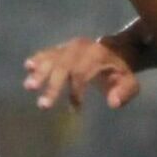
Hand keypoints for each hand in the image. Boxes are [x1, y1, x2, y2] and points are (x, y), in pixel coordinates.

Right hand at [24, 36, 139, 111]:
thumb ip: (125, 92)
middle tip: (43, 105)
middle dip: (53, 86)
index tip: (75, 109)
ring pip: (52, 58)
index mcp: (97, 56)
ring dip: (40, 72)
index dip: (77, 92)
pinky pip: (47, 52)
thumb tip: (113, 103)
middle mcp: (80, 49)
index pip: (82, 73)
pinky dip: (37, 59)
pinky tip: (27, 66)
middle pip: (64, 66)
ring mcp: (68, 47)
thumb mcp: (129, 82)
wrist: (115, 49)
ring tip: (29, 87)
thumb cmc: (119, 71)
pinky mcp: (60, 48)